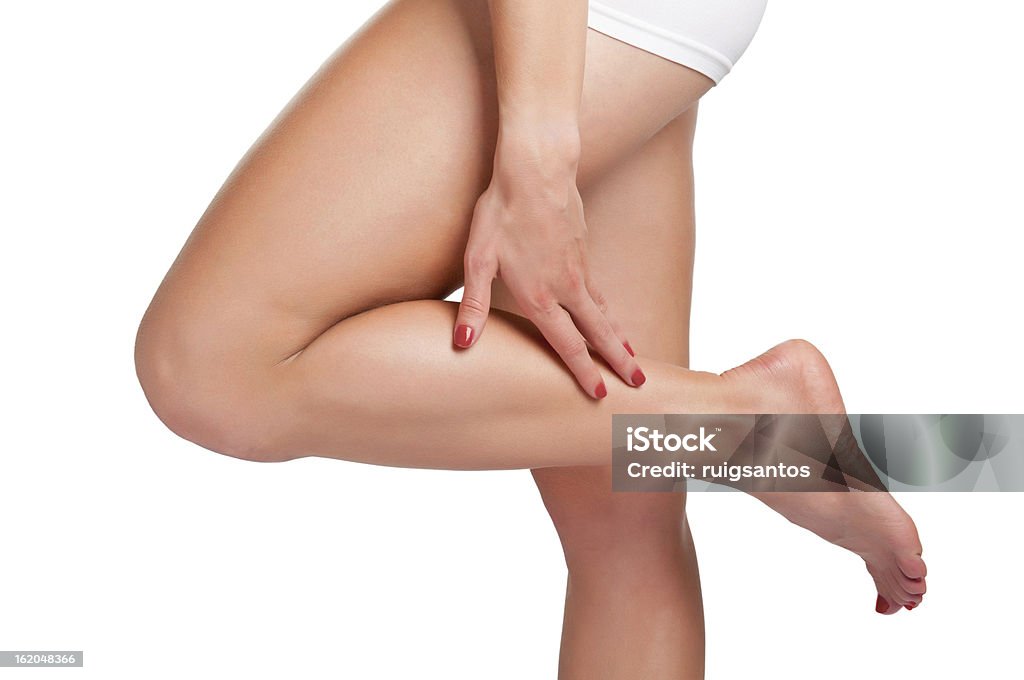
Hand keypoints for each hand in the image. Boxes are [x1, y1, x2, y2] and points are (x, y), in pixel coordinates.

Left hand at [452, 131, 644, 397]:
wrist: (537, 168)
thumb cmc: (502, 212)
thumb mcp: (478, 259)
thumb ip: (472, 305)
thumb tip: (462, 345)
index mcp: (541, 296)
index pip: (568, 345)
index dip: (584, 372)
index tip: (600, 395)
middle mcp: (567, 287)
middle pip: (599, 332)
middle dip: (618, 361)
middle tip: (639, 384)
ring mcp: (579, 268)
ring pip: (603, 311)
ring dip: (617, 336)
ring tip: (631, 356)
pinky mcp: (583, 250)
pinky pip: (599, 290)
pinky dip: (609, 310)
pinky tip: (608, 314)